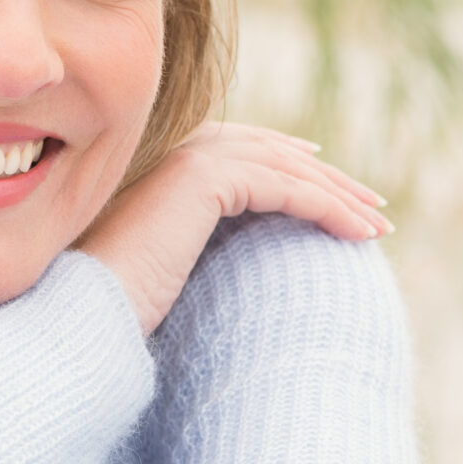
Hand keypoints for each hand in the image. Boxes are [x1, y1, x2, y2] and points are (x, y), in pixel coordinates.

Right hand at [76, 122, 388, 334]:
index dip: (295, 162)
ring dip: (339, 196)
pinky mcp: (203, 178)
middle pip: (275, 152)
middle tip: (374, 206)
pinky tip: (358, 234)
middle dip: (329, 179)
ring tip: (378, 226)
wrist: (84, 314)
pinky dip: (328, 208)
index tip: (335, 186)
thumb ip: (200, 246)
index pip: (247, 149)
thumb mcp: (169, 269)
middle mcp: (177, 152)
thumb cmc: (117, 309)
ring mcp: (188, 159)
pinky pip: (285, 187)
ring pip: (286, 167)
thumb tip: (246, 261)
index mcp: (167, 165)